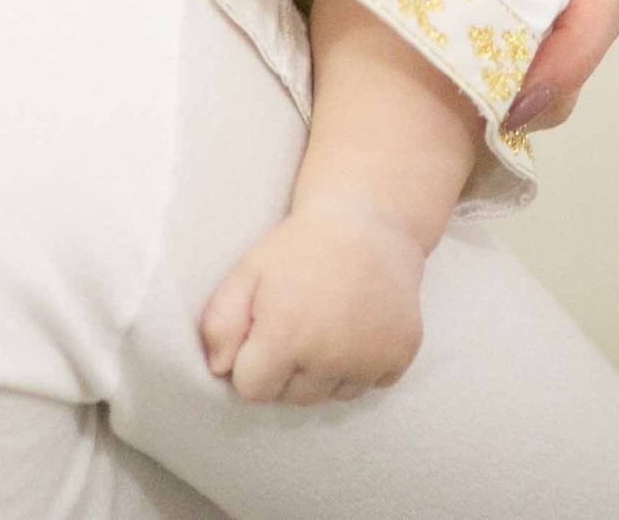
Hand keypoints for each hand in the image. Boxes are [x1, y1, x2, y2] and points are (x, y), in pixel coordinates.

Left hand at [198, 203, 427, 404]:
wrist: (367, 220)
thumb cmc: (300, 248)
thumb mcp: (247, 273)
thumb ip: (219, 324)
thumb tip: (218, 370)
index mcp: (285, 337)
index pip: (253, 391)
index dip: (252, 365)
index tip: (262, 336)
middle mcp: (329, 357)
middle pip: (293, 397)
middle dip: (287, 370)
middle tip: (297, 323)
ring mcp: (370, 359)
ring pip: (333, 395)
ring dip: (325, 373)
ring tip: (326, 325)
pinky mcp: (400, 356)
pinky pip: (371, 384)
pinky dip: (361, 366)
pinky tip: (356, 328)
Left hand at [321, 0, 618, 131]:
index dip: (574, 53)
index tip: (520, 99)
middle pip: (594, 25)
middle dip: (554, 85)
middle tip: (491, 129)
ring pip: (566, 33)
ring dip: (530, 80)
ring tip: (473, 124)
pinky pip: (533, 24)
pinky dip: (505, 60)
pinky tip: (459, 87)